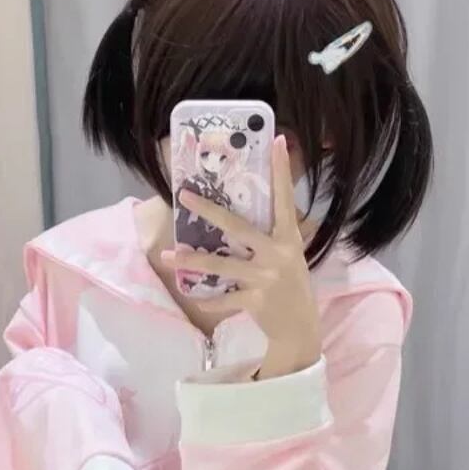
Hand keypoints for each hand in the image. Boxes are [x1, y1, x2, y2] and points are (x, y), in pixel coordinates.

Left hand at [163, 136, 321, 379]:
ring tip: (168, 257)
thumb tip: (250, 211)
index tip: (277, 141)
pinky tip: (193, 296)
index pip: (284, 199)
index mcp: (288, 238)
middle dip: (209, 211)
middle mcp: (277, 254)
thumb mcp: (291, 255)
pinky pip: (223, 298)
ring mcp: (265, 278)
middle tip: (184, 196)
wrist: (300, 329)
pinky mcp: (255, 301)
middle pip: (237, 227)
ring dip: (192, 261)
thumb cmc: (292, 286)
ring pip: (221, 266)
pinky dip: (208, 299)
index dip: (281, 171)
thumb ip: (274, 235)